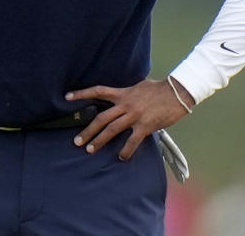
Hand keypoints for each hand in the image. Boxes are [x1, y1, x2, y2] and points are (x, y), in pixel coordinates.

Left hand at [65, 78, 194, 160]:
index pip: (98, 91)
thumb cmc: (159, 89)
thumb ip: (127, 93)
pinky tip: (121, 158)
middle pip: (101, 118)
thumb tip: (120, 98)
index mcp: (123, 93)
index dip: (82, 94)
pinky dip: (126, 150)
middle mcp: (126, 104)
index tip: (67, 97)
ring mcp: (135, 115)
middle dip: (88, 130)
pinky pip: (132, 141)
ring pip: (112, 129)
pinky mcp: (145, 125)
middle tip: (77, 141)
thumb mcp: (139, 86)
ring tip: (90, 150)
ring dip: (99, 141)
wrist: (177, 93)